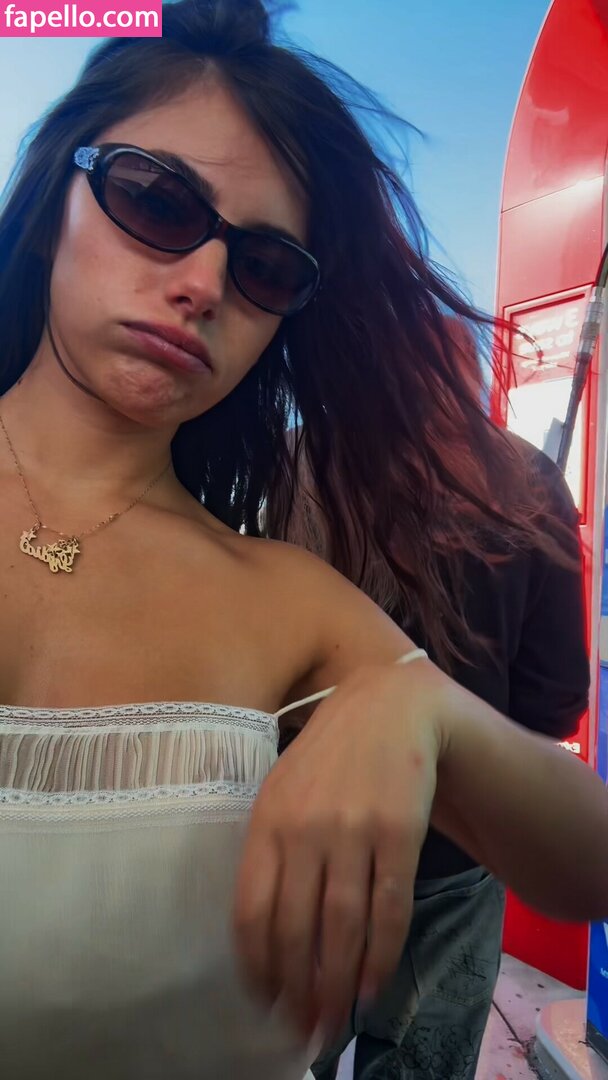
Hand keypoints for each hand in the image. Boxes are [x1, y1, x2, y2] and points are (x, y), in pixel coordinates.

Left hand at [233, 658, 444, 1039]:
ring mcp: (354, 830)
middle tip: (303, 1031)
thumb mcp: (282, 789)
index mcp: (267, 819)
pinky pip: (389, 908)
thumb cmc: (328, 756)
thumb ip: (268, 851)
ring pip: (342, 927)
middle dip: (298, 991)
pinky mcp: (399, 832)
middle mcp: (305, 828)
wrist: (391, 707)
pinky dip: (381, 955)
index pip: (252, 911)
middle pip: (296, 929)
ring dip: (338, 985)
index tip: (263, 1003)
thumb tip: (262, 934)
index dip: (257, 968)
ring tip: (335, 1022)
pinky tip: (373, 985)